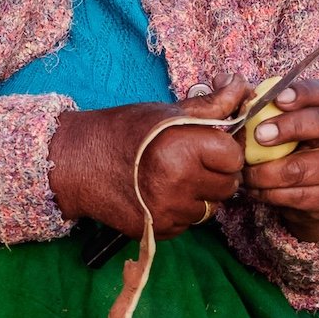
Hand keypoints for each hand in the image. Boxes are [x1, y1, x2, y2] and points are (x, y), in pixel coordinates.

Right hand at [50, 85, 250, 238]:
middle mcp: (177, 183)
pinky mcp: (158, 230)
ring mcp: (167, 211)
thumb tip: (243, 87)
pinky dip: (182, 211)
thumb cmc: (122, 131)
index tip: (210, 145)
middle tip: (195, 161)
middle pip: (228, 186)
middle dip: (217, 173)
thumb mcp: (166, 112)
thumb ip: (211, 104)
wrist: (75, 163)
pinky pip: (188, 224)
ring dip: (201, 195)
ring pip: (210, 208)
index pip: (233, 157)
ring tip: (176, 177)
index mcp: (182, 148)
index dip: (225, 150)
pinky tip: (162, 194)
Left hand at [242, 78, 318, 240]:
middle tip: (259, 135)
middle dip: (288, 127)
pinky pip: (296, 196)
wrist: (307, 194)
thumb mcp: (271, 121)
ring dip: (265, 172)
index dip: (301, 93)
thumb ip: (247, 100)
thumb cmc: (283, 148)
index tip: (276, 98)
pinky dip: (269, 193)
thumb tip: (222, 80)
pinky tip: (254, 189)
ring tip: (244, 172)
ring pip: (301, 168)